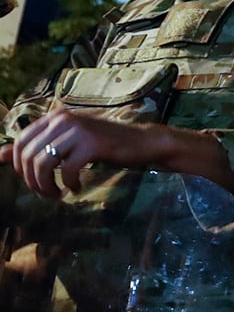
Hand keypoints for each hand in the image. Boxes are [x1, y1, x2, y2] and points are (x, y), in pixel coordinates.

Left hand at [1, 110, 162, 198]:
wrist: (142, 142)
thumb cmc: (104, 144)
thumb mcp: (66, 144)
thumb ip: (35, 148)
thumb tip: (0, 155)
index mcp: (54, 117)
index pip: (20, 142)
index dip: (20, 166)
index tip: (34, 180)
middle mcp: (63, 120)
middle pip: (29, 156)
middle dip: (32, 181)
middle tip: (46, 193)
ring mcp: (78, 131)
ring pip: (43, 164)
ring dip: (46, 186)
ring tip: (57, 194)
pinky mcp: (92, 144)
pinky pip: (67, 170)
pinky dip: (69, 184)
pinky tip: (77, 188)